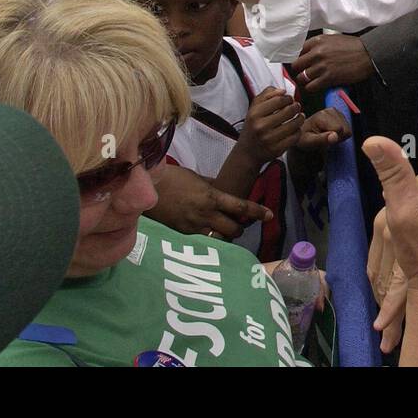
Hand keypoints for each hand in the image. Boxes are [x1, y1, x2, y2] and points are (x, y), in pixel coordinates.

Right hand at [151, 163, 272, 236]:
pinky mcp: (183, 235)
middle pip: (234, 229)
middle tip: (239, 222)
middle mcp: (206, 214)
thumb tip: (225, 189)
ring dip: (226, 235)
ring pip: (220, 238)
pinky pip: (203, 239)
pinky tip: (206, 230)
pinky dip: (209, 236)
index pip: (241, 206)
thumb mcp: (197, 178)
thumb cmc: (172, 178)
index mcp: (212, 197)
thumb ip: (213, 186)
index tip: (270, 215)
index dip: (257, 212)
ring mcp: (194, 227)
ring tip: (224, 228)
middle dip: (240, 227)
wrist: (146, 190)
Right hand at [239, 86, 304, 163]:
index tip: (290, 99)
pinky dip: (298, 131)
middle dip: (296, 107)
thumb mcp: (254, 108)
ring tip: (300, 116)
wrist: (247, 152)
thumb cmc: (253, 126)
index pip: (279, 100)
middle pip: (288, 111)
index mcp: (254, 114)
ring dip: (300, 118)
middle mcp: (260, 126)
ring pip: (294, 124)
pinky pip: (294, 137)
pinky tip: (296, 128)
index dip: (288, 98)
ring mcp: (269, 139)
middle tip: (297, 106)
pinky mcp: (276, 150)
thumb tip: (283, 91)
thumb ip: (266, 95)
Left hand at [292, 33, 373, 89]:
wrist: (368, 54)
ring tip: (311, 81)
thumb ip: (319, 45)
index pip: (297, 51)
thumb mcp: (333, 39)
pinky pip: (311, 87)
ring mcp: (322, 66)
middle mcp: (317, 53)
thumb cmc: (353, 47)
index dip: (298, 59)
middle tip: (304, 73)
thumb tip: (308, 53)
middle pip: (296, 65)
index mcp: (317, 41)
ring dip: (305, 81)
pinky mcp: (328, 78)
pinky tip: (317, 86)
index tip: (300, 63)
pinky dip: (312, 88)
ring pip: (302, 78)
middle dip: (299, 70)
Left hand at [296, 107, 351, 151]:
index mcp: (322, 115)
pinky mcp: (339, 114)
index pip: (339, 129)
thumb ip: (322, 139)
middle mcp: (330, 110)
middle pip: (345, 129)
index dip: (334, 138)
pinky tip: (330, 133)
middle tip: (324, 138)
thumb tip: (335, 136)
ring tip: (326, 136)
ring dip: (339, 136)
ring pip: (347, 130)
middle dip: (337, 137)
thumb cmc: (304, 138)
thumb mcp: (309, 142)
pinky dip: (341, 134)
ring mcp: (336, 112)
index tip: (323, 140)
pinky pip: (348, 129)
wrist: (302, 133)